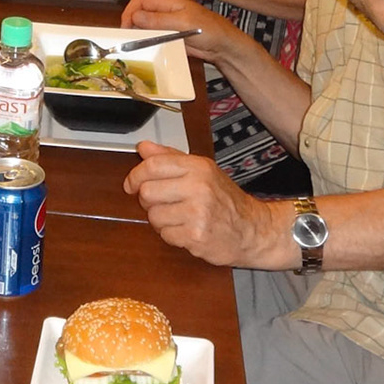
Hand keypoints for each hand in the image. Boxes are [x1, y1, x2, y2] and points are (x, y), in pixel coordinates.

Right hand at [120, 0, 245, 61]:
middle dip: (130, 23)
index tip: (124, 27)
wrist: (224, 46)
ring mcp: (167, 24)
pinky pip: (153, 37)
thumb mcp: (183, 22)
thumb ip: (159, 19)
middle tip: (126, 38)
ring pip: (145, 26)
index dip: (129, 11)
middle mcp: (165, 11)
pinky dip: (146, 42)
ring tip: (133, 44)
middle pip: (140, 13)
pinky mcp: (169, 37)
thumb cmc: (209, 29)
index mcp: (168, 1)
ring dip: (137, 34)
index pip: (141, 1)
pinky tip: (144, 49)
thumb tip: (135, 16)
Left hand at [122, 143, 279, 266]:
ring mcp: (198, 212)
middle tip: (162, 203)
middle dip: (149, 201)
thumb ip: (170, 158)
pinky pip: (166, 235)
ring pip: (154, 216)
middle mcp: (199, 186)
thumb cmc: (225, 200)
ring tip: (178, 218)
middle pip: (148, 192)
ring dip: (161, 221)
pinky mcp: (197, 236)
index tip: (131, 184)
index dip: (135, 175)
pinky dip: (172, 235)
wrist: (253, 230)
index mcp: (199, 167)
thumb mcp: (202, 171)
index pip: (153, 165)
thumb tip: (144, 147)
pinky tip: (187, 230)